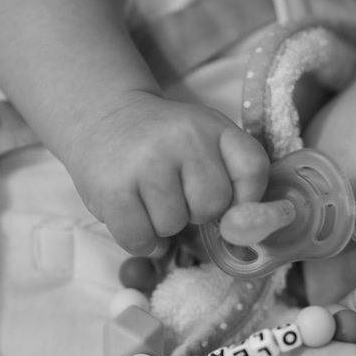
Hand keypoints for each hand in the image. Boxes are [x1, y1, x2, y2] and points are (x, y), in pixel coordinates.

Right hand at [65, 92, 268, 253]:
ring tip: (149, 198)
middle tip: (175, 192)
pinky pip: (140, 240)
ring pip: (173, 225)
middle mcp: (183, 138)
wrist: (103, 115)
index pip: (253, 169)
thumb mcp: (204, 141)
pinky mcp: (113, 188)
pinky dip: (140, 240)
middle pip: (211, 206)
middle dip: (195, 211)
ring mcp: (147, 162)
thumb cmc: (163, 141)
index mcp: (213, 126)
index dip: (247, 198)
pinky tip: (134, 216)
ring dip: (163, 225)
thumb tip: (242, 239)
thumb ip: (233, 181)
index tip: (229, 202)